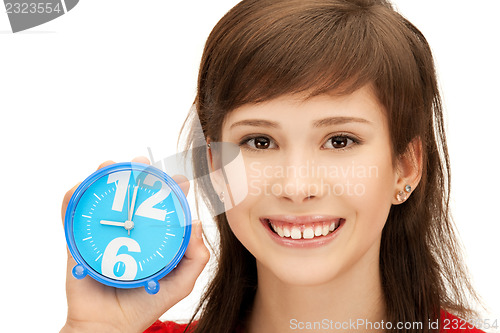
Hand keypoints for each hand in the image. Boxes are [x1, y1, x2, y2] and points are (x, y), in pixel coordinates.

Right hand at [60, 156, 209, 332]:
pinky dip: (72, 198)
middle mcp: (128, 229)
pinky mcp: (79, 241)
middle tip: (143, 166)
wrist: (108, 326)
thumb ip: (196, 257)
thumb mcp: (180, 283)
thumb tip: (196, 221)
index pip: (162, 205)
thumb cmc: (145, 305)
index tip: (177, 180)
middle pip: (132, 194)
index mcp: (152, 235)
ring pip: (102, 197)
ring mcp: (103, 233)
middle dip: (138, 174)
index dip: (170, 188)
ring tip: (109, 166)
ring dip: (104, 177)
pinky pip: (72, 216)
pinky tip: (80, 189)